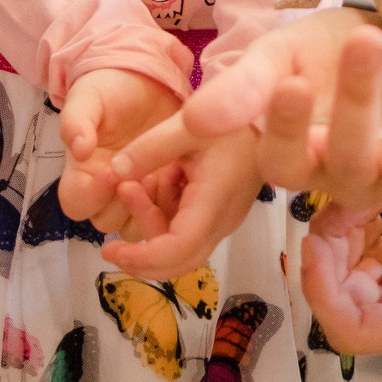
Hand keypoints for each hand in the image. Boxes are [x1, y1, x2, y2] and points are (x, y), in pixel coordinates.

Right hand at [56, 68, 183, 232]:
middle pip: (106, 221)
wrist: (145, 80)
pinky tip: (182, 175)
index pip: (76, 203)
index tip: (111, 171)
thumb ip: (77, 121)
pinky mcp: (164, 190)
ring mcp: (136, 193)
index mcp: (82, 173)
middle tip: (144, 175)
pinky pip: (167, 215)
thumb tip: (79, 148)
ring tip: (164, 174)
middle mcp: (106, 190)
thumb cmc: (110, 89)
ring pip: (137, 226)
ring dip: (151, 208)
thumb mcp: (88, 97)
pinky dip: (174, 203)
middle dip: (125, 203)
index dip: (92, 195)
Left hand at [102, 122, 265, 279]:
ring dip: (151, 232)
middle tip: (109, 248)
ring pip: (183, 249)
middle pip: (181, 262)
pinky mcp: (221, 214)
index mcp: (213, 201)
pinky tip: (153, 190)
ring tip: (130, 190)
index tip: (111, 251)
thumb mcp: (187, 125)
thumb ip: (148, 149)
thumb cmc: (233, 119)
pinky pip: (189, 232)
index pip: (177, 249)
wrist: (271, 119)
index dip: (143, 258)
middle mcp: (222, 220)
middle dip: (142, 261)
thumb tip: (115, 172)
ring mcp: (224, 220)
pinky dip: (164, 222)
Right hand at [114, 11, 381, 223]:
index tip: (289, 84)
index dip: (284, 127)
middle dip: (357, 108)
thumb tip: (195, 117)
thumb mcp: (286, 52)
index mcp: (300, 153)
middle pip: (346, 166)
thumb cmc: (337, 49)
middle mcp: (349, 178)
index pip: (281, 159)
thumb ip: (247, 84)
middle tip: (365, 46)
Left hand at [300, 207, 381, 355]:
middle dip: (327, 253)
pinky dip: (368, 223)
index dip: (321, 292)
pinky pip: (379, 252)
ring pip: (354, 272)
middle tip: (335, 199)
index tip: (313, 241)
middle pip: (342, 298)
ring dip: (344, 234)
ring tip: (358, 191)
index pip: (352, 330)